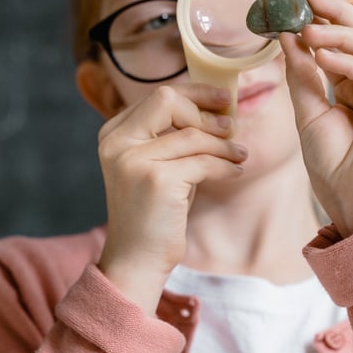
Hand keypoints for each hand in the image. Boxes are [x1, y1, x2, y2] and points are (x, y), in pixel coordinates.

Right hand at [95, 84, 247, 311]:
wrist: (136, 259)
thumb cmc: (153, 212)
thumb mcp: (156, 165)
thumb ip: (172, 136)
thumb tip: (214, 108)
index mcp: (113, 134)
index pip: (158, 96)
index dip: (194, 93)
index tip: (221, 99)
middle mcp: (118, 142)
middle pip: (168, 100)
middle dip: (206, 111)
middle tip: (231, 126)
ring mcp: (134, 159)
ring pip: (193, 135)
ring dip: (223, 145)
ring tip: (239, 155)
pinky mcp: (156, 179)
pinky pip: (203, 161)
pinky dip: (224, 166)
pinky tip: (234, 172)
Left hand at [280, 0, 352, 236]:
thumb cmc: (333, 167)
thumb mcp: (308, 113)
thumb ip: (301, 75)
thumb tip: (288, 36)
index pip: (342, 41)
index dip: (322, 18)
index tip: (295, 1)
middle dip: (336, 12)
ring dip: (338, 33)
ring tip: (308, 30)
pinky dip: (350, 61)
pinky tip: (324, 56)